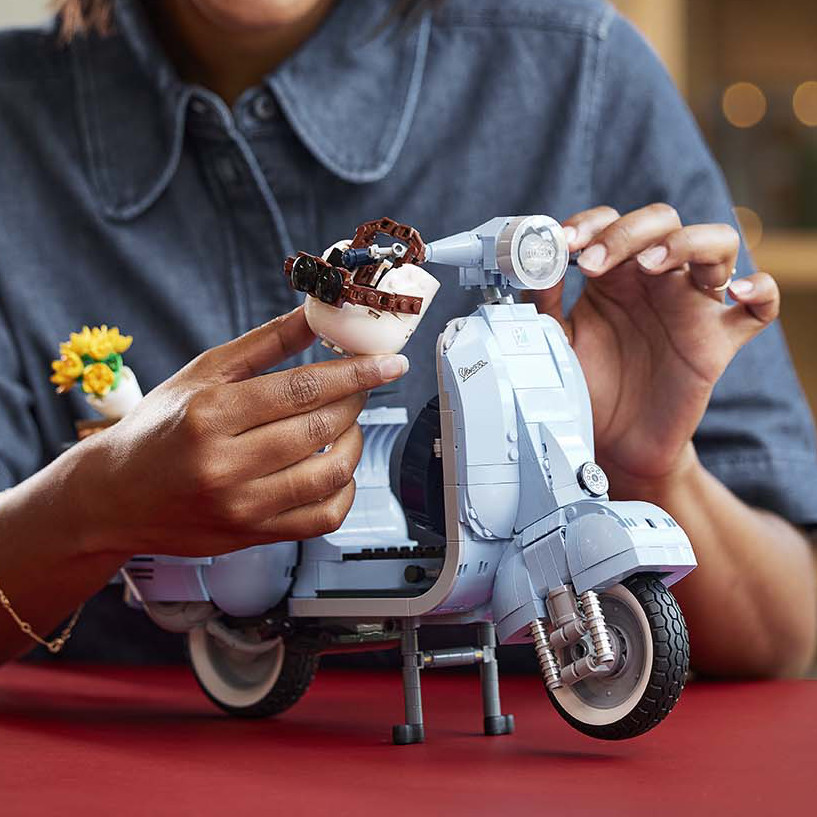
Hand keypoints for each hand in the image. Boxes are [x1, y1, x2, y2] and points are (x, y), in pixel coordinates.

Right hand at [71, 307, 408, 556]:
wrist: (115, 497)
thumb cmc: (158, 429)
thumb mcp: (203, 373)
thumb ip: (265, 344)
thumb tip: (317, 315)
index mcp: (209, 415)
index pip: (302, 390)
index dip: (355, 374)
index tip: (389, 363)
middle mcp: (225, 465)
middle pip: (320, 430)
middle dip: (356, 401)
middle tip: (361, 386)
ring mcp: (242, 508)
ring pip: (329, 475)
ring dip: (354, 441)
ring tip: (346, 423)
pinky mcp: (254, 535)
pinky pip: (323, 517)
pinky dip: (344, 488)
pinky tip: (336, 467)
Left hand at [532, 204, 778, 489]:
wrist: (611, 440)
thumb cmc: (589, 384)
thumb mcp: (557, 339)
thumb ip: (545, 301)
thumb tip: (536, 262)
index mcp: (616, 274)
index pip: (612, 222)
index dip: (590, 224)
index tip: (562, 244)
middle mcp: (657, 280)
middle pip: (661, 222)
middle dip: (626, 232)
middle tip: (592, 263)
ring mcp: (692, 305)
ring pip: (717, 243)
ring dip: (686, 242)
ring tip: (650, 264)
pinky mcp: (720, 340)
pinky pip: (760, 307)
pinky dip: (760, 291)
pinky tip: (737, 293)